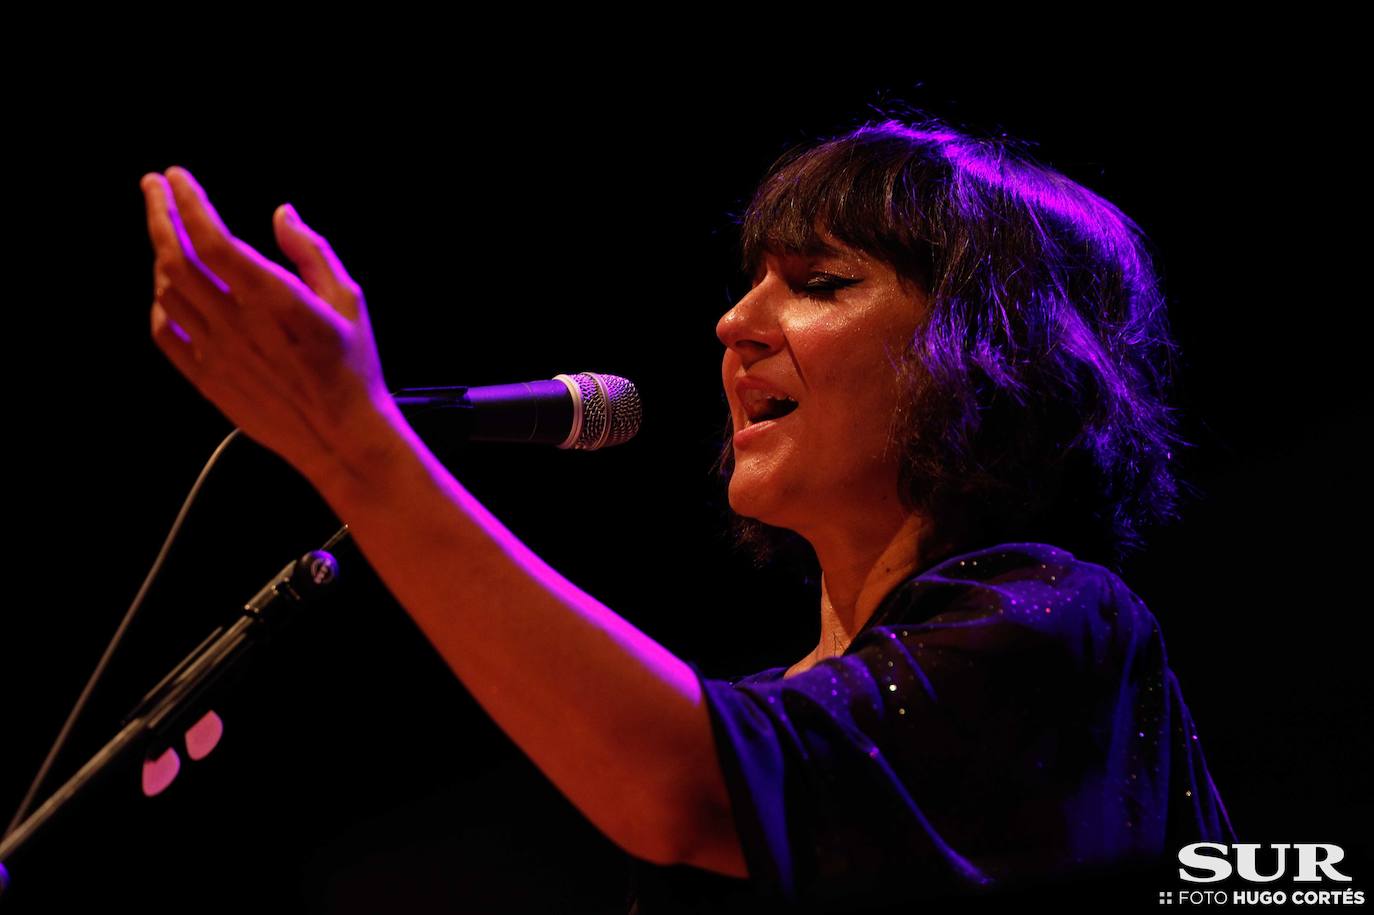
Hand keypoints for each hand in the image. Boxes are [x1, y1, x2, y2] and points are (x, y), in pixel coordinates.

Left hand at [141, 167, 393, 482]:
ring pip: (167, 292)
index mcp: (274, 298)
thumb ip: (312, 251)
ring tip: (169, 238)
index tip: (176, 178)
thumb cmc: (352, 368)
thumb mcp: (349, 299)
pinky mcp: (207, 379)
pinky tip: (169, 293)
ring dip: (161, 256)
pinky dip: (159, 304)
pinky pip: (165, 334)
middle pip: (176, 258)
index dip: (187, 202)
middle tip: (153, 189)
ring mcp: (216, 352)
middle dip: (159, 215)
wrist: (342, 437)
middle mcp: (237, 322)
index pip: (212, 238)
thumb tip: (282, 215)